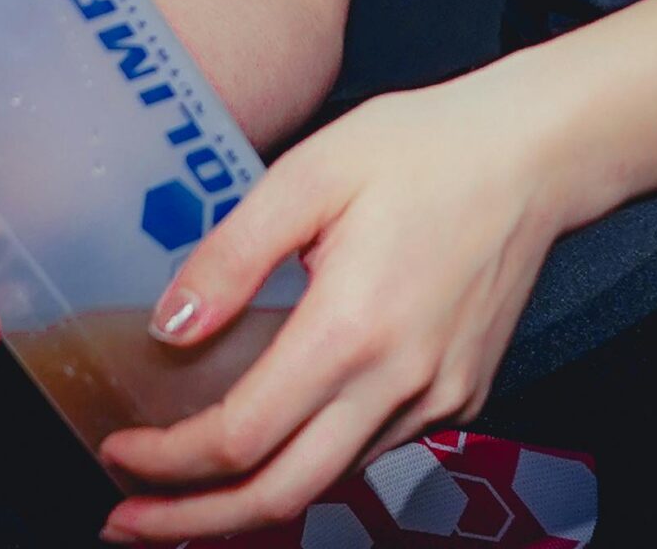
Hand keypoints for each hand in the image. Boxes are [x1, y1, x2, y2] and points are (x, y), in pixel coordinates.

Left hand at [94, 64, 565, 539]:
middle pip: (281, 495)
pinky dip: (316, 459)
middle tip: (130, 520)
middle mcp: (399, 382)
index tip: (118, 450)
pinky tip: (283, 434)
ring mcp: (438, 396)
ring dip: (254, 497)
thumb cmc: (427, 146)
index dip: (167, 461)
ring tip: (193, 487)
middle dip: (194, 523)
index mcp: (353, 328)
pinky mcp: (461, 392)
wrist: (537, 150)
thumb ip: (234, 253)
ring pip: (330, 481)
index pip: (239, 436)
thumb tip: (169, 326)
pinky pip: (375, 450)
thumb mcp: (313, 172)